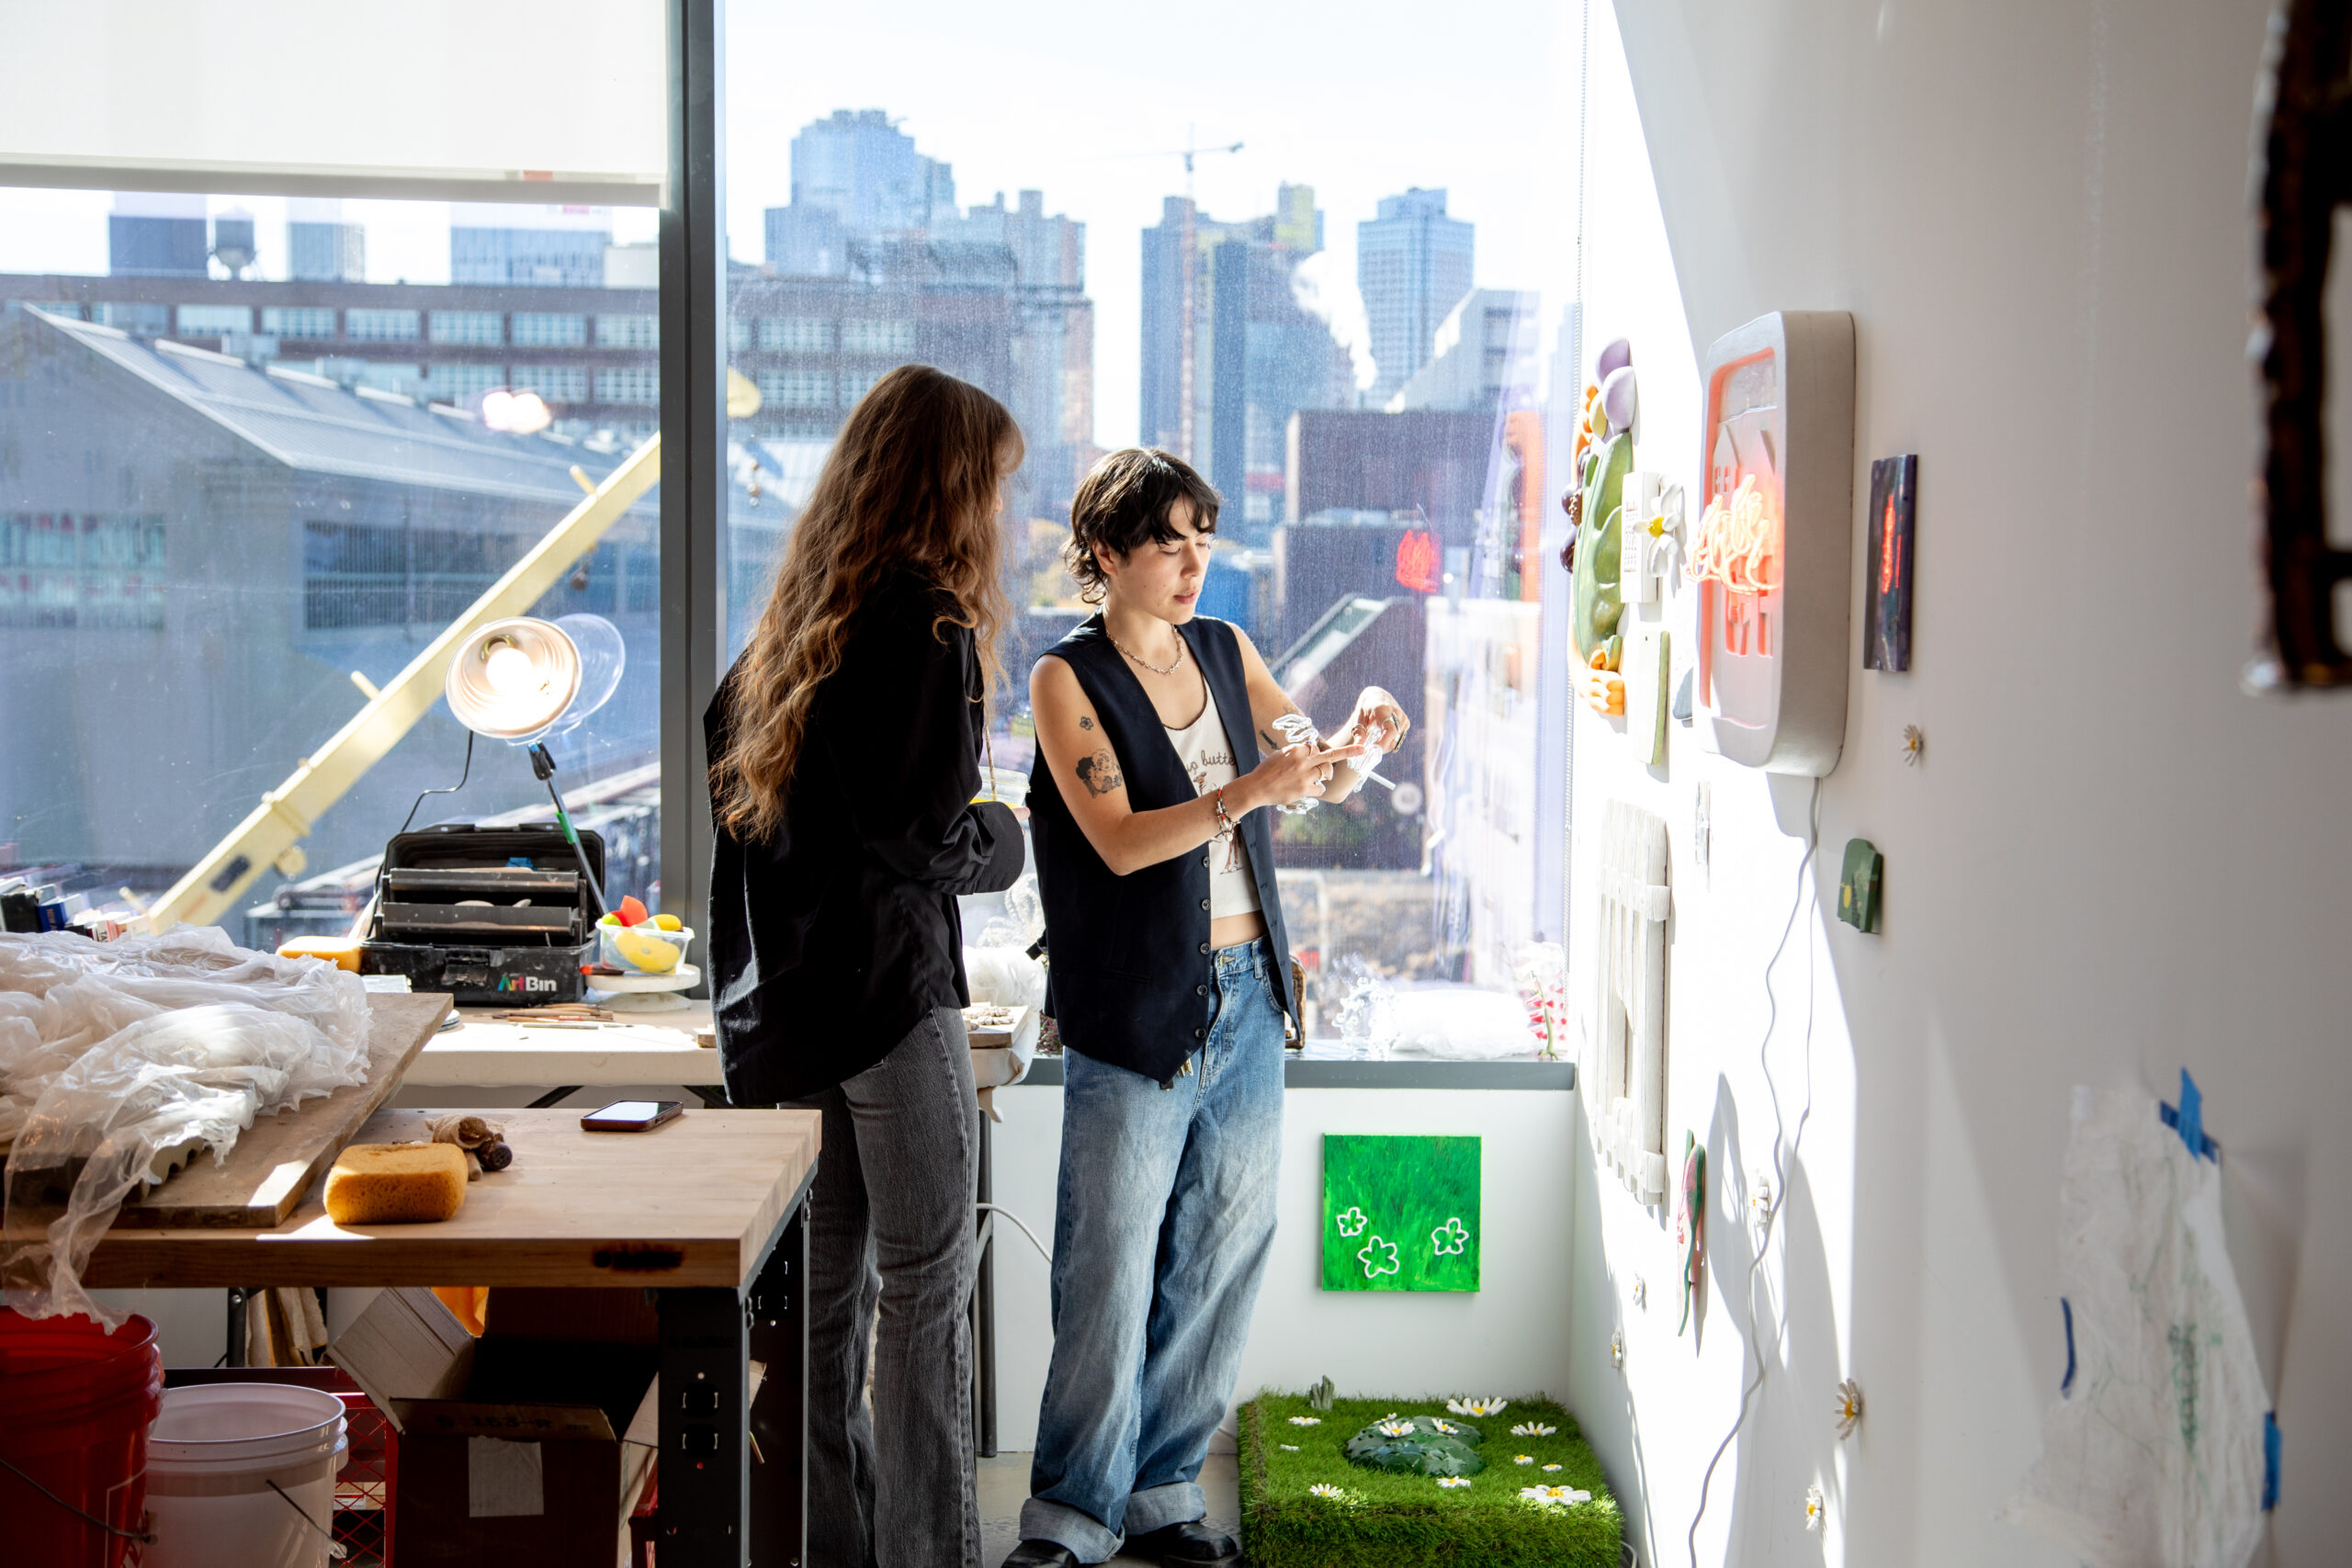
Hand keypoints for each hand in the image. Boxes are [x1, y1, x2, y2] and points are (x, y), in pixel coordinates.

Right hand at [1236, 740, 1371, 812]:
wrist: (1256, 787)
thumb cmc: (1267, 770)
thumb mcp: (1281, 754)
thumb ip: (1297, 751)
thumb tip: (1311, 749)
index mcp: (1296, 750)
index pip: (1316, 747)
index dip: (1316, 752)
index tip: (1319, 753)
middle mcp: (1303, 761)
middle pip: (1332, 755)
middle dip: (1349, 752)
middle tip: (1362, 750)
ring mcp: (1305, 776)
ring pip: (1326, 773)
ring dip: (1325, 775)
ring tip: (1315, 777)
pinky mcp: (1304, 790)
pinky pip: (1320, 789)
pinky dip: (1316, 790)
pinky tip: (1305, 790)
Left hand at [1343, 687, 1409, 753]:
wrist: (1377, 697)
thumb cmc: (1366, 708)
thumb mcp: (1359, 717)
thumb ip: (1358, 731)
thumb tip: (1358, 746)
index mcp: (1384, 709)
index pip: (1390, 729)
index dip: (1384, 742)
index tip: (1373, 750)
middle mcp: (1396, 712)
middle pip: (1393, 737)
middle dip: (1382, 746)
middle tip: (1371, 749)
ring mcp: (1403, 717)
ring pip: (1396, 740)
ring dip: (1386, 744)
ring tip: (1376, 740)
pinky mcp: (1406, 722)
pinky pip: (1399, 738)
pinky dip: (1390, 741)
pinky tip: (1383, 736)